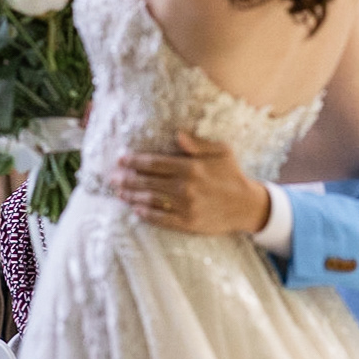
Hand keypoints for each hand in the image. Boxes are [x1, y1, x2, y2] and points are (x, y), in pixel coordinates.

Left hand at [111, 132, 270, 234]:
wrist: (247, 206)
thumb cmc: (232, 174)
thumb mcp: (221, 151)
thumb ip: (198, 143)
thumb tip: (177, 134)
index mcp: (191, 167)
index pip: (155, 163)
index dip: (135, 161)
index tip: (121, 159)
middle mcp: (186, 187)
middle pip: (148, 182)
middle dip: (127, 179)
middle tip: (112, 177)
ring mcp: (186, 207)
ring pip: (151, 201)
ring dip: (132, 196)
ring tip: (119, 193)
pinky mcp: (188, 223)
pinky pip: (161, 219)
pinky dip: (146, 214)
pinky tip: (136, 210)